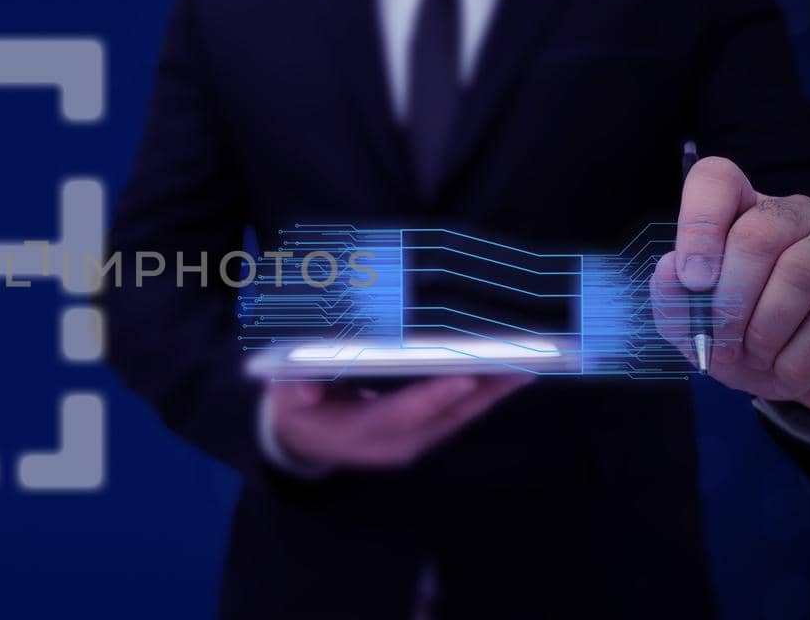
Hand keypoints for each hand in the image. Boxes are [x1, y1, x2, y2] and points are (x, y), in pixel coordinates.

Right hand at [270, 374, 532, 468]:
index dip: (432, 397)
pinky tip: (504, 374)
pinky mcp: (422, 435)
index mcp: (359, 433)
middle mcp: (394, 443)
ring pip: (458, 419)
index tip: (464, 377)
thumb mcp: (286, 398)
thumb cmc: (297, 412)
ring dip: (491, 394)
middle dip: (481, 393)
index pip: (400, 414)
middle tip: (517, 365)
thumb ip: (295, 390)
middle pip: (444, 418)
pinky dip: (482, 396)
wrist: (305, 443)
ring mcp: (412, 442)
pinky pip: (457, 417)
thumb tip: (307, 386)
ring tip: (524, 366)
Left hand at [652, 156, 809, 413]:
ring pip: (800, 271)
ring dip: (766, 328)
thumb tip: (666, 272)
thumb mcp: (696, 328)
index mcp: (738, 211)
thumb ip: (673, 302)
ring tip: (754, 358)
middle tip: (721, 344)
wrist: (807, 375)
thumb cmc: (741, 337)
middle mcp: (790, 216)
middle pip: (758, 233)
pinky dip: (799, 355)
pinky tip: (786, 372)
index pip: (717, 179)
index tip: (690, 278)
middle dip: (730, 300)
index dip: (699, 222)